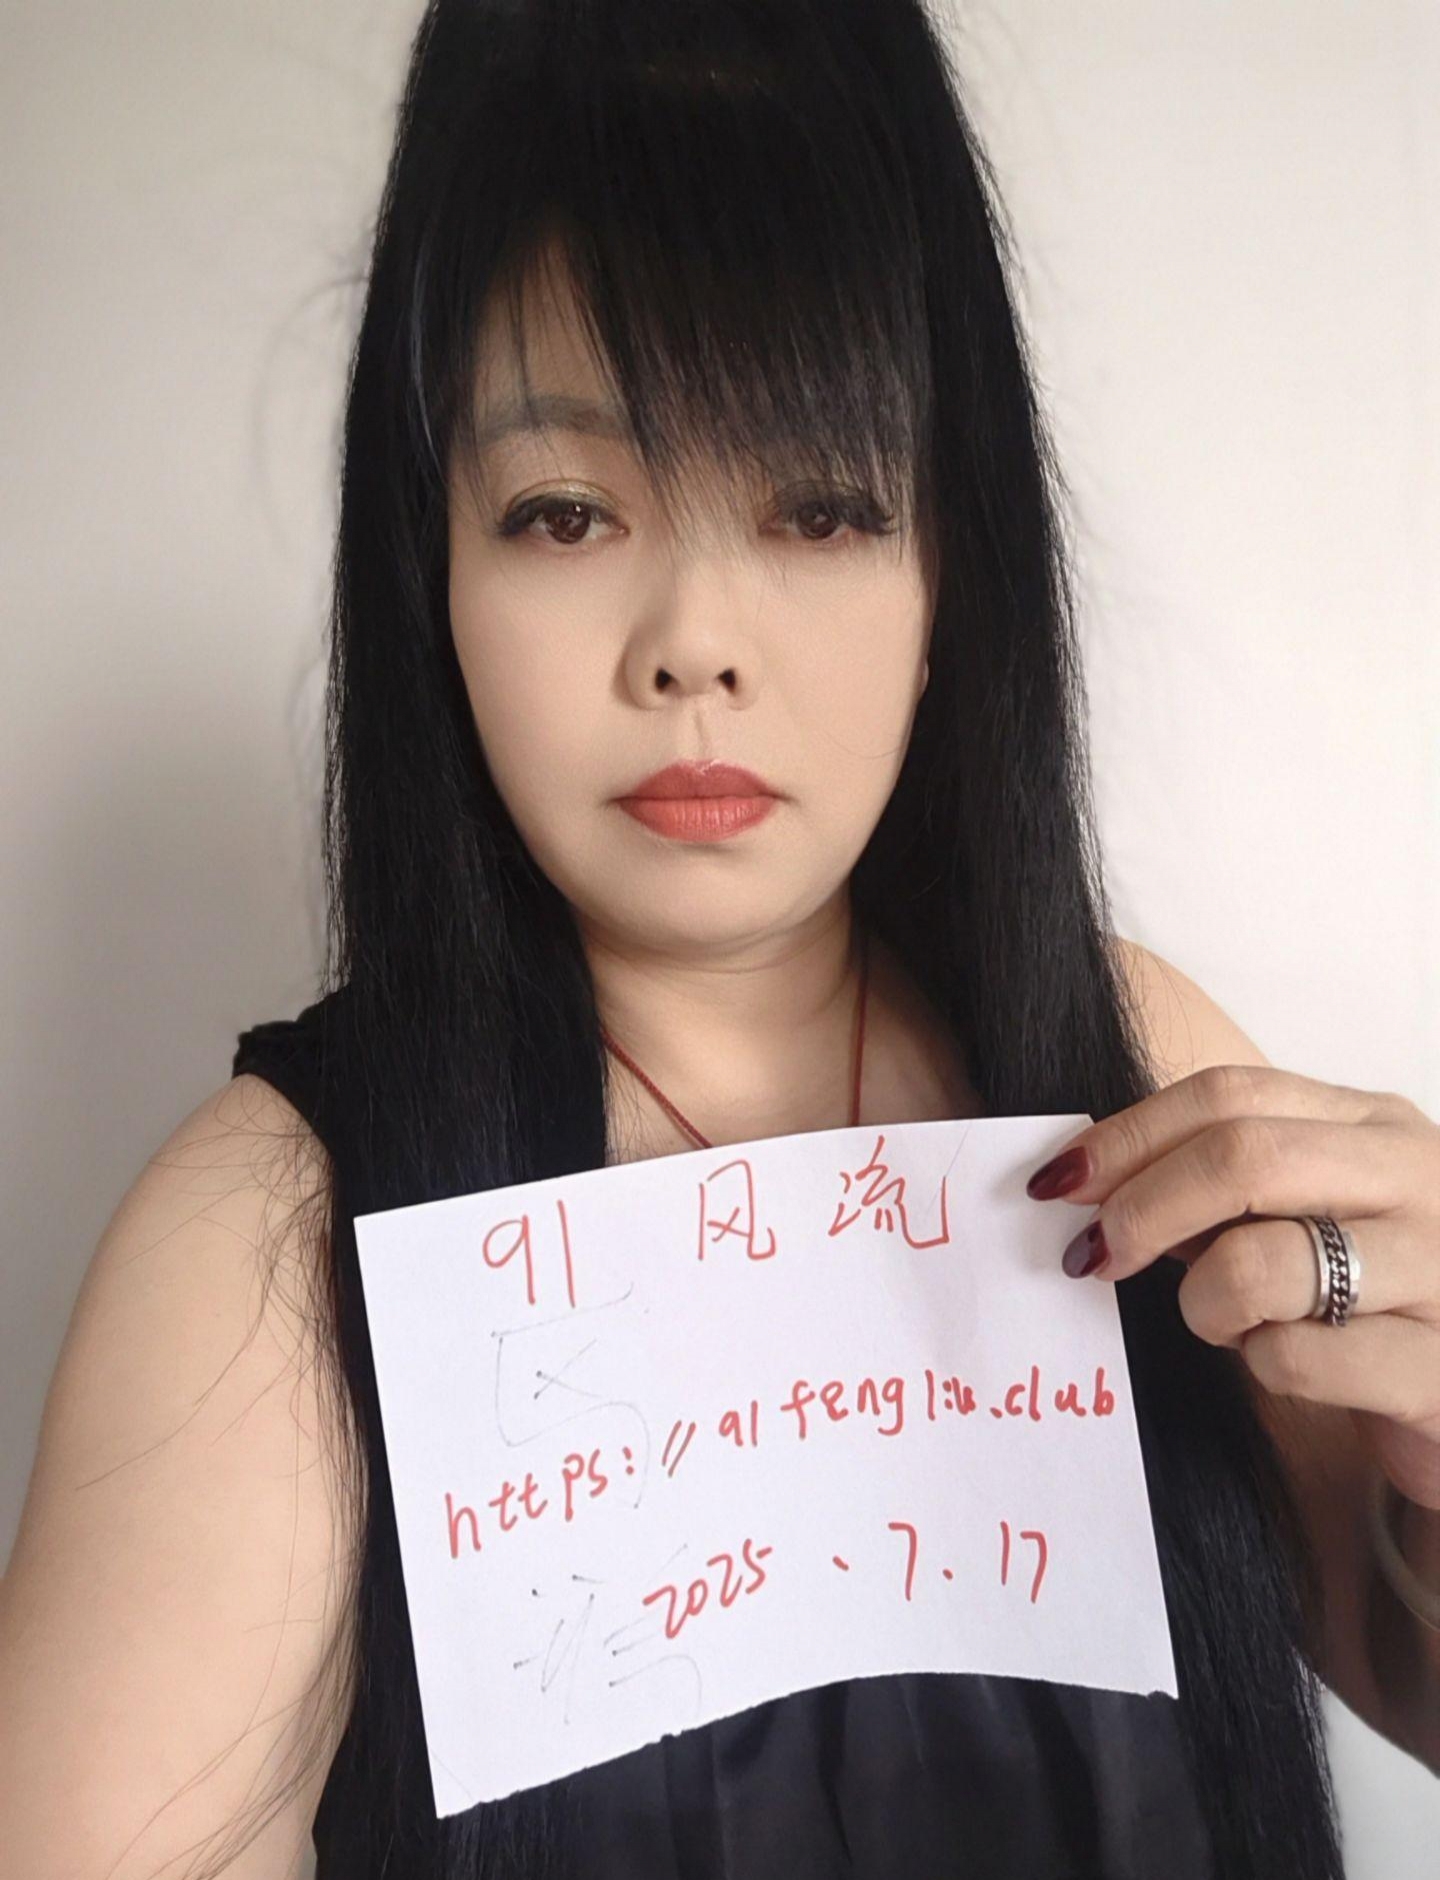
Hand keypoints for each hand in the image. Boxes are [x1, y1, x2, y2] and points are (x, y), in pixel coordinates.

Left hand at [1025, 1065, 1439, 1509]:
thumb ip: (1222, 1186)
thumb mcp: (1309, 1215)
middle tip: (1095, 1256)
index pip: (1229, 1095)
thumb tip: (1087, 1179)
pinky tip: (1288, 1368)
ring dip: (1205, 1301)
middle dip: (1142, 1207)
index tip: (1059, 1182)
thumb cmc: (1374, 1303)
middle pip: (1242, 1156)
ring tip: (1224, 1323)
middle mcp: (1419, 1178)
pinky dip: (1262, 1367)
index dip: (1128, 1135)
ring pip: (1261, 1262)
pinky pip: (1297, 1358)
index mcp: (1375, 1125)